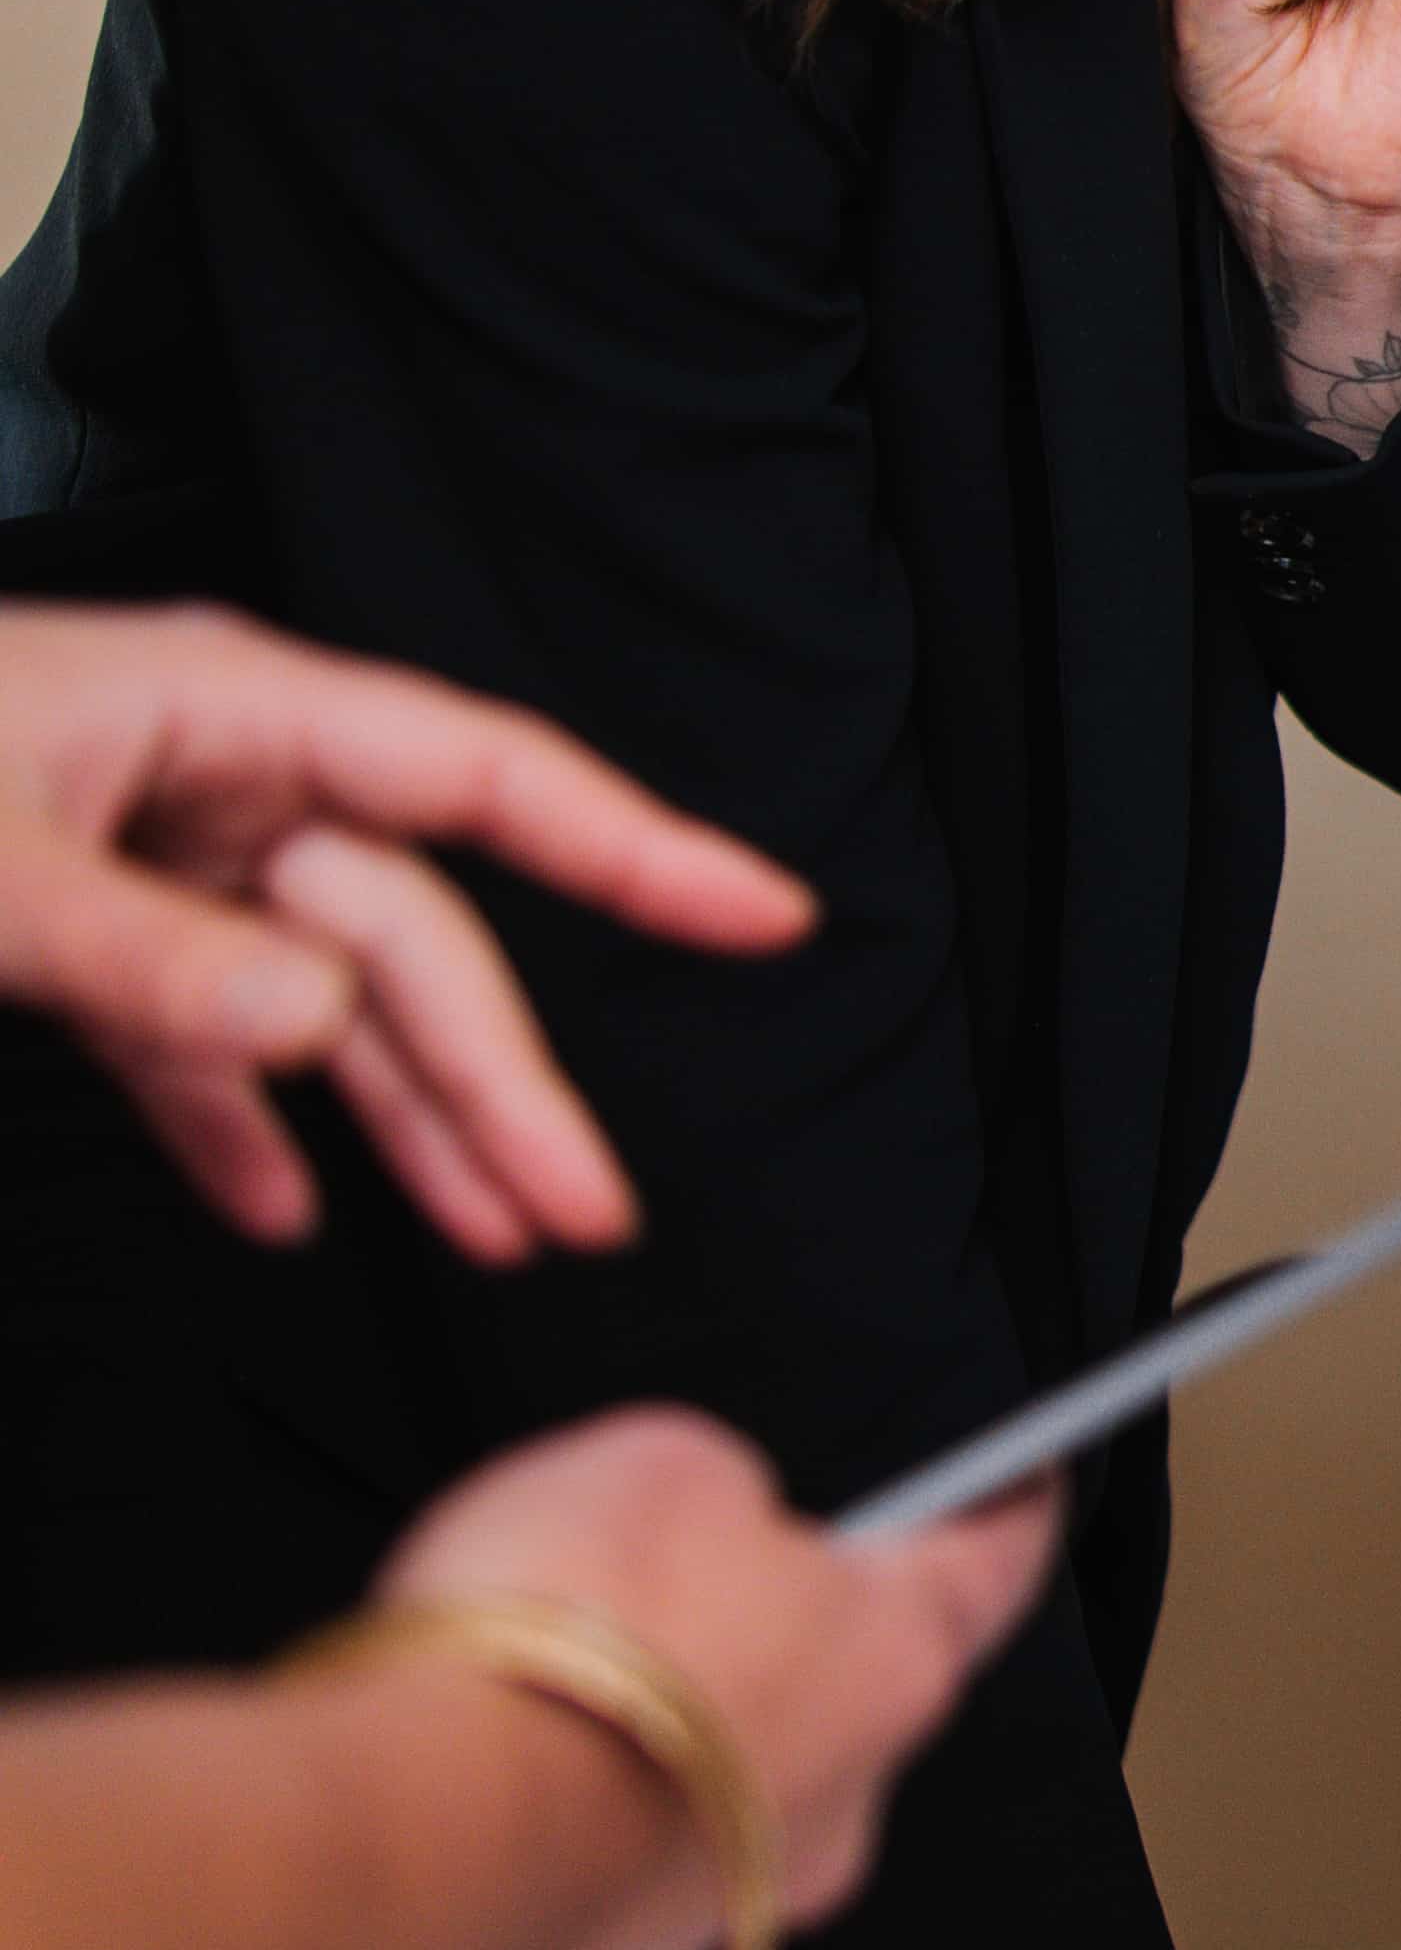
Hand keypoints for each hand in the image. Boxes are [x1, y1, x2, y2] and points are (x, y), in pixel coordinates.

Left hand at [0, 600, 806, 1261]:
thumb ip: (140, 946)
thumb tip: (314, 1021)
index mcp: (237, 714)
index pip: (491, 780)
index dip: (637, 849)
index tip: (761, 914)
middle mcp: (227, 788)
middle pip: (419, 941)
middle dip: (504, 1079)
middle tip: (581, 1204)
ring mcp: (164, 864)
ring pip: (331, 1008)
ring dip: (408, 1127)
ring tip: (494, 1236)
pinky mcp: (91, 935)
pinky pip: (199, 1044)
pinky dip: (239, 1128)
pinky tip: (281, 1208)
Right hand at [374, 1409, 1062, 1949]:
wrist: (427, 1838)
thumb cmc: (577, 1624)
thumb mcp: (664, 1467)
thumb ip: (724, 1498)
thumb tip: (715, 1544)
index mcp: (902, 1660)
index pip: (994, 1569)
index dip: (1006, 1515)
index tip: (1026, 1480)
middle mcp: (851, 1799)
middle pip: (852, 1688)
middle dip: (791, 1633)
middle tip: (711, 1576)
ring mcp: (742, 1901)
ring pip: (736, 1786)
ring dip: (680, 1730)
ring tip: (579, 1668)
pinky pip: (632, 1852)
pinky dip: (597, 1803)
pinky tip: (521, 1758)